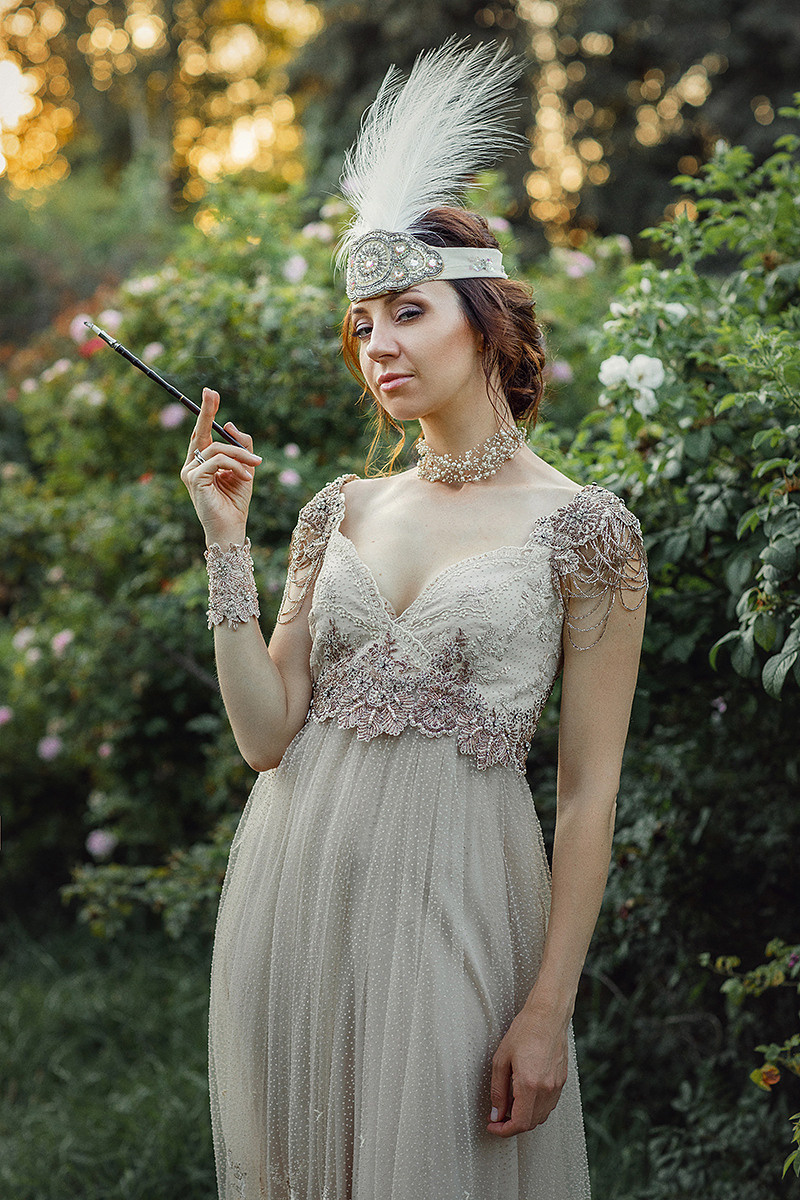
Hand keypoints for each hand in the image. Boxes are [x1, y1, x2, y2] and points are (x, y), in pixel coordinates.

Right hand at [180, 387, 261, 545]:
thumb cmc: (236, 503)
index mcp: (201, 463)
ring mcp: (190, 472)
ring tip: (255, 464)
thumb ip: (241, 448)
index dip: (206, 413)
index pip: (202, 434)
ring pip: (217, 448)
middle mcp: (191, 466)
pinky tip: (245, 477)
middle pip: (199, 433)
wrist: (231, 530)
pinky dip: (236, 465)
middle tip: (211, 392)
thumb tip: (229, 424)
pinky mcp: (195, 479)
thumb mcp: (245, 470)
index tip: (211, 393)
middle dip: (207, 411)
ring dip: (240, 454)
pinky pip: (218, 461)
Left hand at [486, 1003, 568, 1137]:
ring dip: (525, 1118)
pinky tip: (525, 1098)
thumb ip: (498, 1090)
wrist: (548, 1016)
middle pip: (530, 1123)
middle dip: (512, 1126)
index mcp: (529, 1084)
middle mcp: (546, 1089)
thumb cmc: (525, 1030)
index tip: (494, 1126)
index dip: (504, 1130)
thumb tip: (496, 1112)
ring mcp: (556, 1086)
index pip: (519, 1123)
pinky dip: (536, 1108)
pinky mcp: (561, 1081)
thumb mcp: (501, 1059)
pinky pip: (548, 1105)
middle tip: (498, 1117)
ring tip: (510, 1107)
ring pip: (541, 1116)